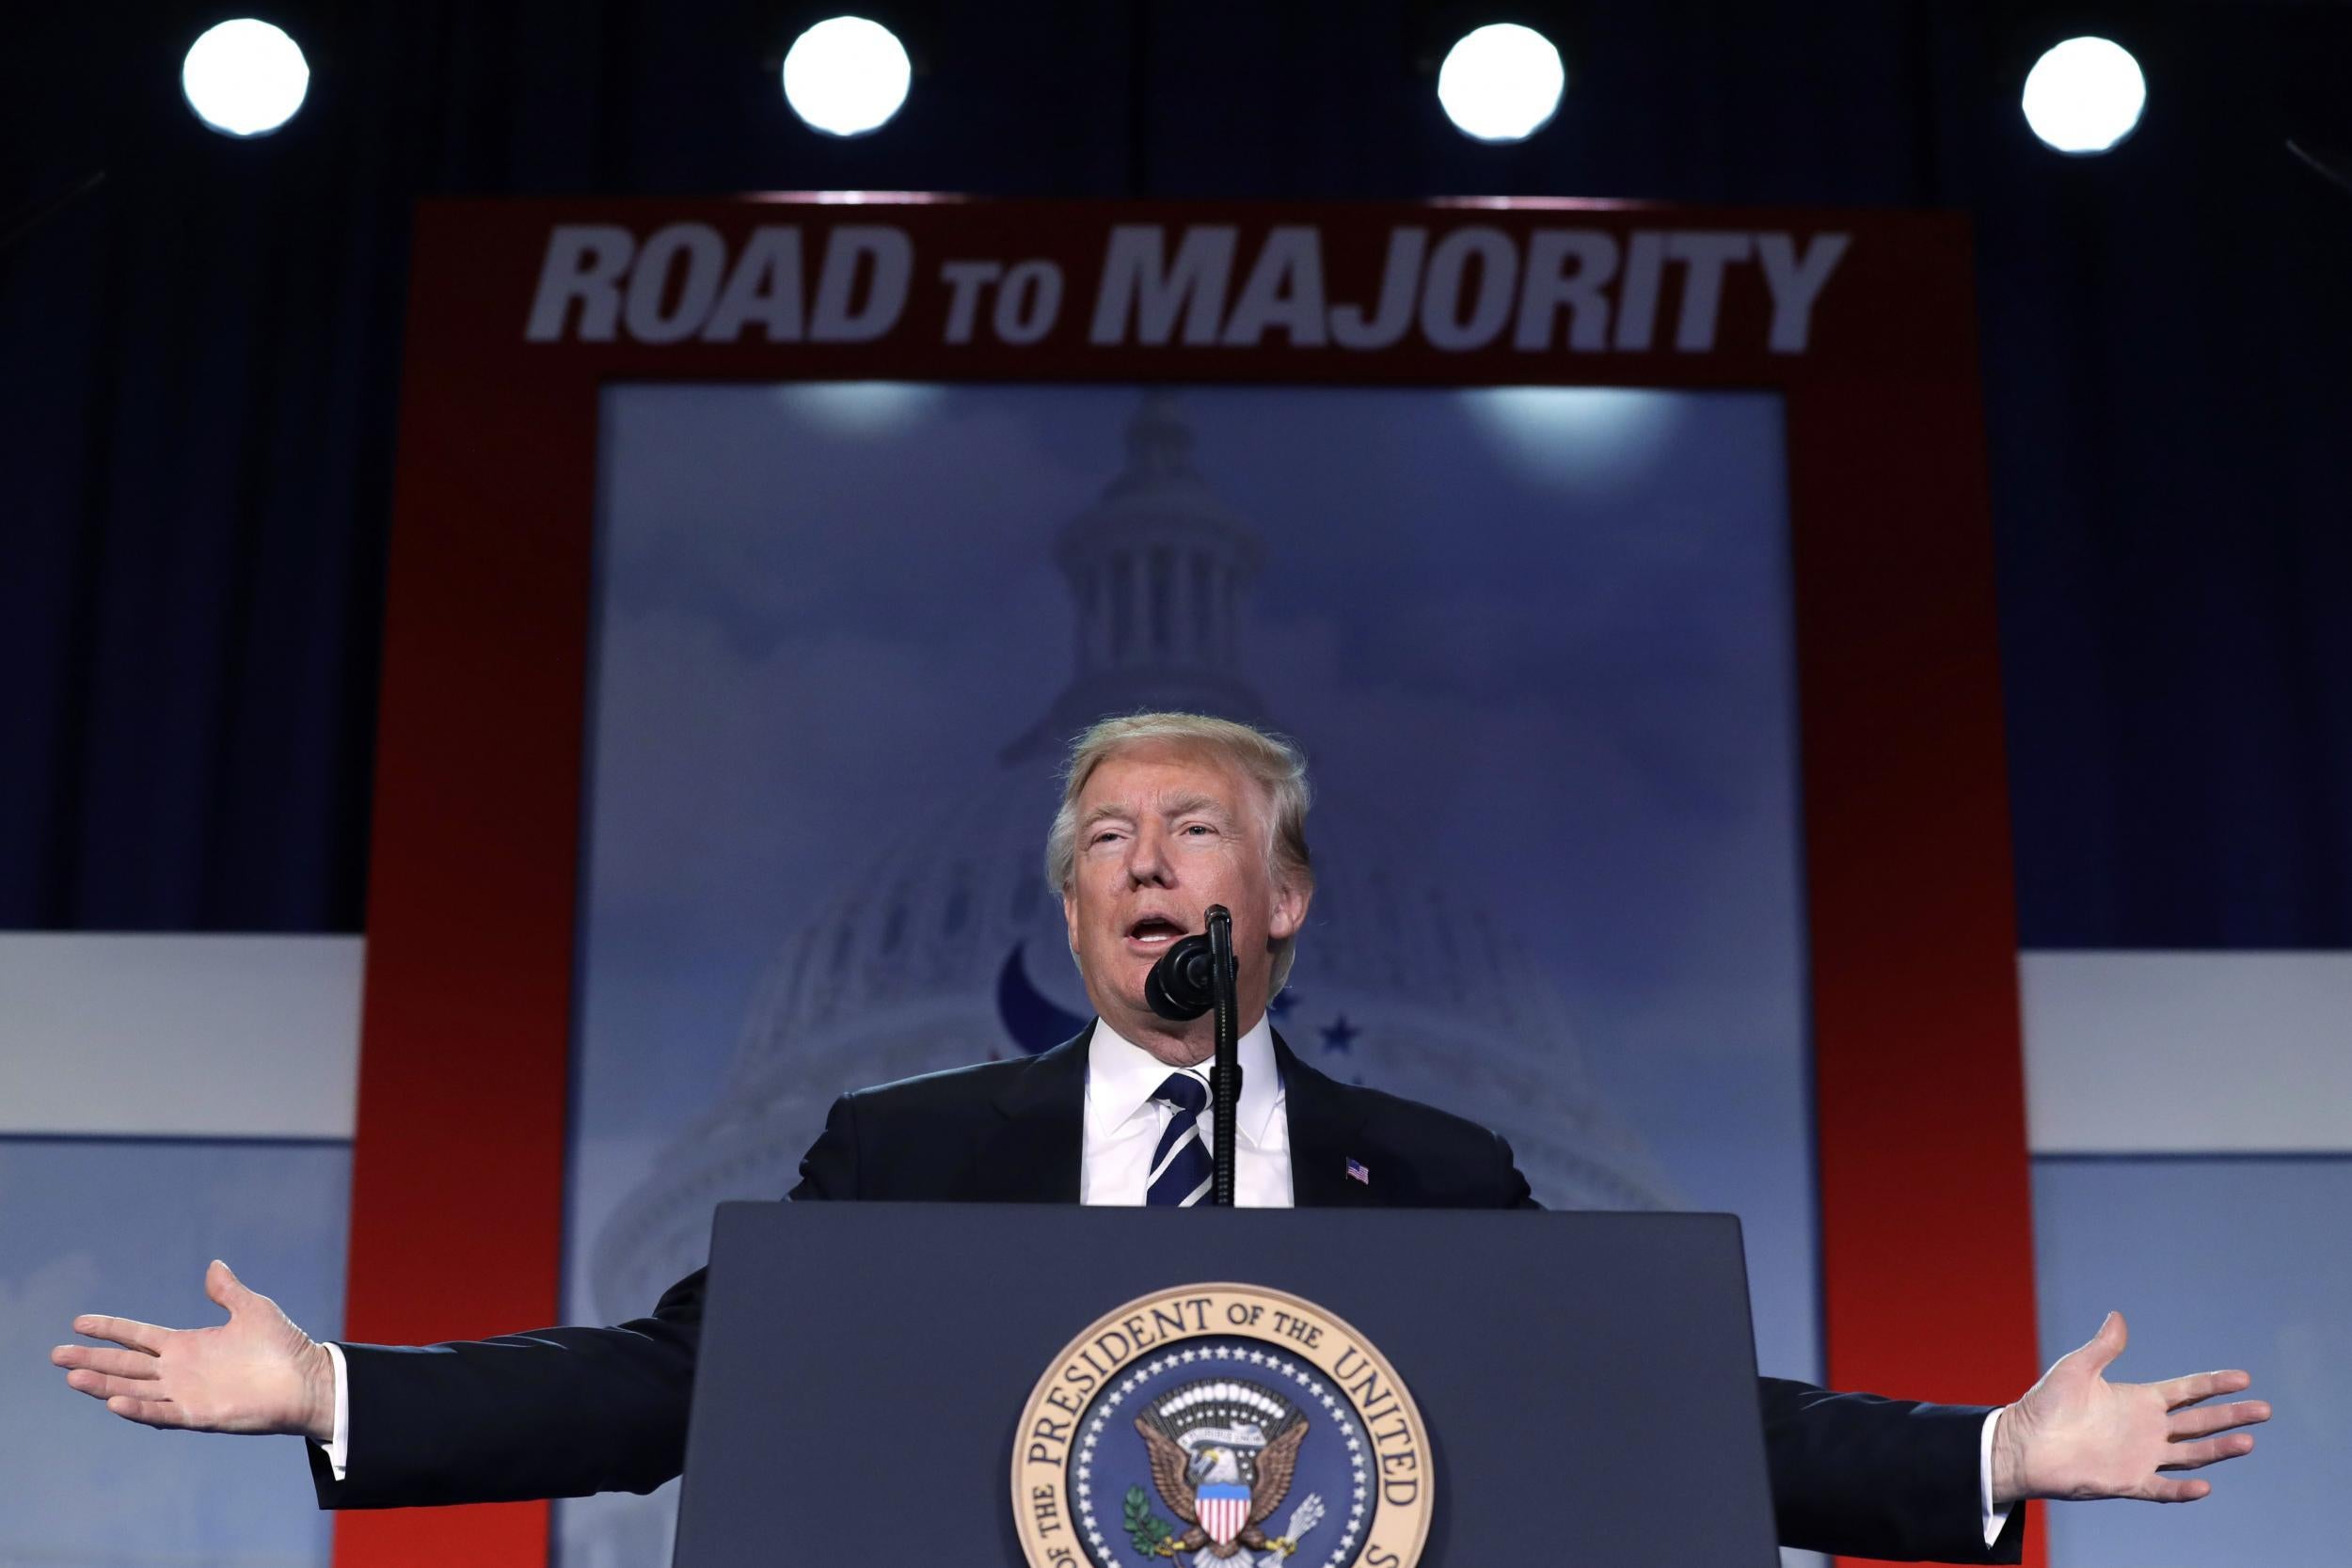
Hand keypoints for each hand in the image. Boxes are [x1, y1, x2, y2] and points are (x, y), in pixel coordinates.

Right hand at [49, 1259, 337, 1443]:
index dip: (110, 1329)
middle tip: (56, 1355)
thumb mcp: (253, 1309)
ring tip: (73, 1378)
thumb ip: (228, 1292)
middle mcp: (180, 1371)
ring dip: (105, 1385)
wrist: (308, 1380)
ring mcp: (187, 1394)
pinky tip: (114, 1401)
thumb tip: (214, 1265)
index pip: (138, 1336)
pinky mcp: (200, 1414)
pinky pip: (163, 1413)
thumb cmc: (283, 1346)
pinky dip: (139, 1409)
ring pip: (135, 1390)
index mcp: (188, 1345)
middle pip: (126, 1364)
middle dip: (92, 1360)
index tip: (79, 1323)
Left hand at [1991, 1310, 2268, 1505]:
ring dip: (2218, 1449)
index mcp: (2138, 1400)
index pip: (2186, 1391)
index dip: (2214, 1384)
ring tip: (2248, 1441)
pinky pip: (2162, 1488)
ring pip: (2191, 1454)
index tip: (2243, 1378)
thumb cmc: (2045, 1404)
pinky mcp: (2128, 1481)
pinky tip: (2204, 1486)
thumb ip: (2103, 1347)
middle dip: (2231, 1415)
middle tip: (2264, 1409)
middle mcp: (2146, 1429)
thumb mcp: (2076, 1368)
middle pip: (2199, 1422)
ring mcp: (2140, 1456)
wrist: (2022, 1443)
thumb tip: (2118, 1316)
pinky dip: (2183, 1489)